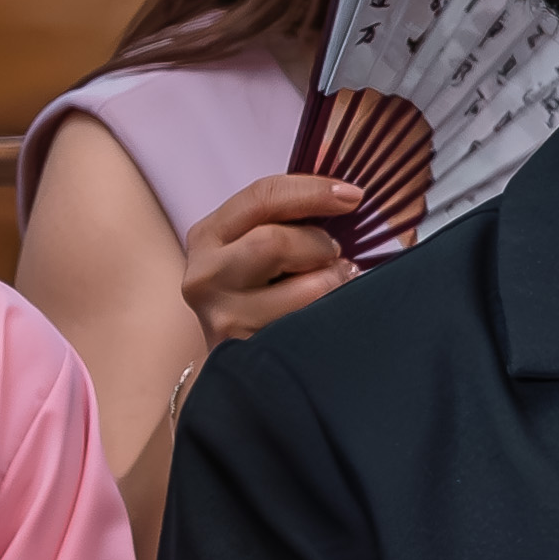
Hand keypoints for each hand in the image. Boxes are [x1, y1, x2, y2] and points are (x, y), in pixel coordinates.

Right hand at [185, 169, 369, 343]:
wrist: (238, 368)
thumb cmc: (259, 295)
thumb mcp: (260, 248)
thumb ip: (289, 217)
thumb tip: (344, 191)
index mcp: (208, 235)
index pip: (261, 197)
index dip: (312, 191)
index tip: (353, 195)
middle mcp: (205, 274)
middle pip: (273, 241)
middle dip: (318, 244)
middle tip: (335, 254)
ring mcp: (223, 316)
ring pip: (301, 287)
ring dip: (331, 281)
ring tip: (332, 284)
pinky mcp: (248, 350)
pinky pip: (309, 323)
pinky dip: (330, 313)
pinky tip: (330, 313)